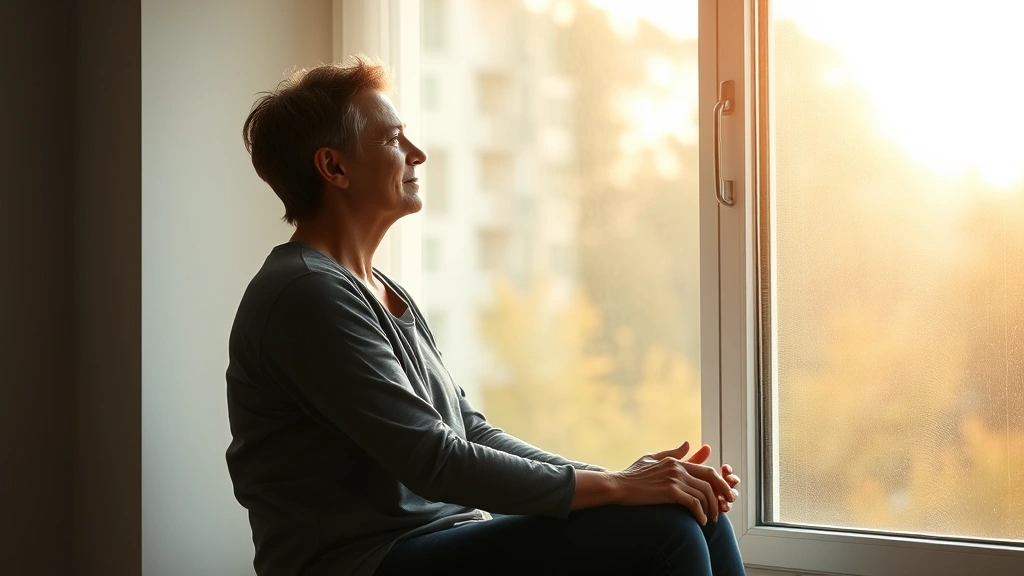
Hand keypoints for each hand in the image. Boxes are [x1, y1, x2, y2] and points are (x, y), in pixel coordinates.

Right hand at [610, 441, 735, 524]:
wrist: (618, 486)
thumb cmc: (632, 474)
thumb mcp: (652, 458)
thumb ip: (671, 452)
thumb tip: (687, 443)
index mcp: (675, 461)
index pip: (706, 469)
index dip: (719, 482)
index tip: (724, 494)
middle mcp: (678, 468)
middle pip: (710, 479)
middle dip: (722, 493)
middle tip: (726, 507)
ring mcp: (674, 479)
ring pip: (704, 493)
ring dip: (711, 508)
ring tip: (711, 518)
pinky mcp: (669, 492)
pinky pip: (693, 503)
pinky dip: (700, 513)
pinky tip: (701, 521)